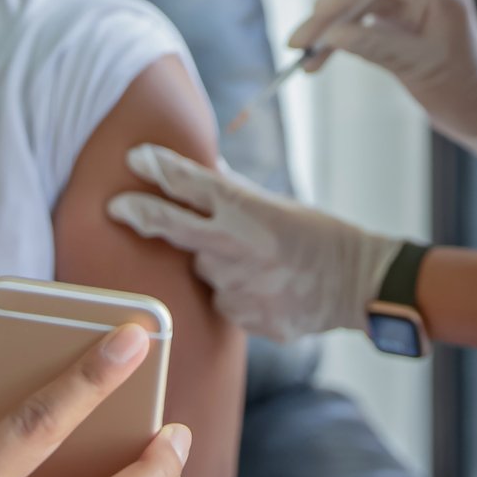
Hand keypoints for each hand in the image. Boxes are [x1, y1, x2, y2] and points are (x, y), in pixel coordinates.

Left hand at [106, 145, 398, 342]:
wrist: (359, 285)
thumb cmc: (322, 238)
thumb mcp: (279, 205)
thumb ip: (235, 192)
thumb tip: (206, 170)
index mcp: (245, 211)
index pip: (189, 182)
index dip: (158, 168)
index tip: (135, 158)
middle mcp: (234, 247)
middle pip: (173, 226)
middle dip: (141, 213)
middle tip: (117, 207)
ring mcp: (237, 287)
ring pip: (205, 271)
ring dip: (218, 264)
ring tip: (259, 263)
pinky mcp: (245, 318)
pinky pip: (226, 301)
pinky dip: (238, 293)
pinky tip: (268, 288)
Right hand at [290, 0, 476, 170]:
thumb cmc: (464, 88)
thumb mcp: (420, 68)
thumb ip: (376, 46)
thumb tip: (332, 34)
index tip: (317, 14)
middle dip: (329, 14)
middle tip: (298, 41)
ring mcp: (409, 5)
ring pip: (358, 6)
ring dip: (329, 30)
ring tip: (303, 56)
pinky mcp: (398, 22)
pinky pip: (361, 23)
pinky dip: (340, 40)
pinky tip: (319, 59)